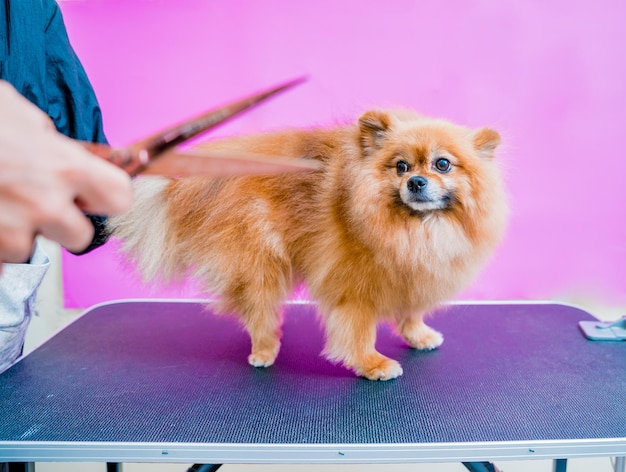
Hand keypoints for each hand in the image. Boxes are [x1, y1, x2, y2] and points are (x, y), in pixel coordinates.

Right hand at [0, 80, 132, 264]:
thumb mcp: (14, 111)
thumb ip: (47, 138)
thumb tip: (58, 148)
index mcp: (64, 166)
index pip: (119, 198)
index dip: (106, 196)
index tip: (93, 194)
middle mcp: (45, 204)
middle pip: (80, 237)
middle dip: (62, 223)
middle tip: (37, 203)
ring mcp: (11, 230)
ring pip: (31, 249)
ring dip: (17, 233)